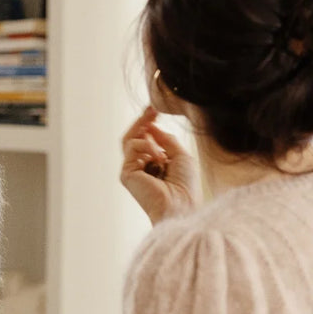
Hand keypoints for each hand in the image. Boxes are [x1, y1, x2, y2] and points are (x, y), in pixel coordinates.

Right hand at [120, 107, 200, 224]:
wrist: (182, 205)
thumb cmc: (186, 186)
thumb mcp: (180, 155)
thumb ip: (165, 140)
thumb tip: (151, 126)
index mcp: (155, 164)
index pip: (146, 139)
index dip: (149, 123)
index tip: (155, 110)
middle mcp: (142, 167)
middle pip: (135, 137)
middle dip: (142, 121)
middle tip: (151, 108)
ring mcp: (133, 171)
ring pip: (129, 140)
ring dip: (142, 128)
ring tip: (153, 121)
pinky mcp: (126, 174)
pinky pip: (131, 148)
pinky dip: (146, 146)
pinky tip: (158, 155)